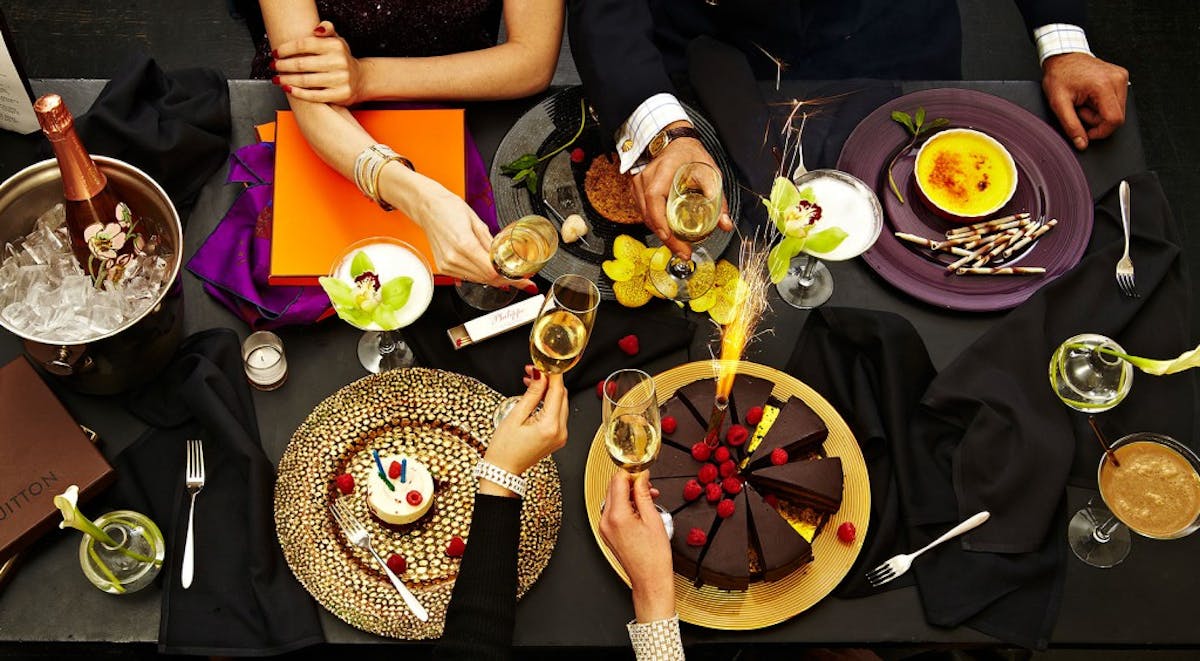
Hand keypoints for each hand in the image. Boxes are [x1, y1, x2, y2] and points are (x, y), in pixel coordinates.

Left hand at [272, 21, 366, 104]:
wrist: (360, 79)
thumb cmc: (341, 58)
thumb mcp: (336, 40)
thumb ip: (327, 29)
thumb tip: (317, 29)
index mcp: (335, 45)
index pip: (304, 45)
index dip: (286, 49)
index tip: (276, 53)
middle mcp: (339, 62)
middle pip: (302, 64)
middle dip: (283, 66)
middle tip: (274, 66)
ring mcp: (340, 79)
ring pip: (305, 80)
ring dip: (287, 80)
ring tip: (278, 79)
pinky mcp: (340, 94)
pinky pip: (314, 96)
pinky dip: (298, 93)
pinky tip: (289, 89)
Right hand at [386, 166, 534, 288]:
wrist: (426, 207)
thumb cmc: (448, 208)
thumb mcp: (477, 222)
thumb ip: (491, 243)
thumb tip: (505, 257)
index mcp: (464, 245)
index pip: (492, 271)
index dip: (511, 278)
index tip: (524, 281)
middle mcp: (454, 258)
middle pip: (486, 279)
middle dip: (505, 280)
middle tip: (521, 280)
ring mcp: (447, 264)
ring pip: (477, 280)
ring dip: (493, 279)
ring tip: (507, 275)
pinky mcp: (444, 267)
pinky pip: (467, 276)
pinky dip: (480, 275)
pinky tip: (488, 271)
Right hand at [483, 367, 568, 477]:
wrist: (503, 470)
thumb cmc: (504, 449)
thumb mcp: (516, 416)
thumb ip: (532, 394)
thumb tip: (540, 375)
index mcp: (550, 425)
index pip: (557, 391)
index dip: (551, 374)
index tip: (543, 365)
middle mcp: (560, 431)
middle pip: (562, 396)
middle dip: (549, 381)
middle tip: (532, 372)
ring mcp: (561, 436)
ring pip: (561, 404)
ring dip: (549, 391)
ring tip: (531, 384)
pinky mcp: (558, 438)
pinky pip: (558, 414)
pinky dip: (549, 404)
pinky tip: (536, 399)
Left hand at [599, 470, 674, 622]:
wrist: (650, 580)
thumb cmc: (654, 557)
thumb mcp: (653, 519)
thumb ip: (644, 493)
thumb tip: (641, 476)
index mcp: (616, 516)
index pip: (617, 481)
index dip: (631, 472)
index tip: (643, 471)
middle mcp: (606, 521)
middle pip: (613, 488)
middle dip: (631, 483)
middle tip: (648, 485)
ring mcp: (605, 528)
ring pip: (613, 499)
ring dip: (629, 494)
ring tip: (648, 499)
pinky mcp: (607, 534)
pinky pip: (614, 512)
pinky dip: (626, 506)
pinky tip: (640, 510)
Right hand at [633, 122, 732, 259]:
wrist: (675, 142)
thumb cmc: (691, 155)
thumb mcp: (710, 174)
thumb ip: (718, 200)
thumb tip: (725, 225)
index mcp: (663, 171)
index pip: (654, 198)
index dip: (660, 221)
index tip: (671, 238)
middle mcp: (646, 178)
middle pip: (649, 213)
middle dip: (665, 236)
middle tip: (683, 252)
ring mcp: (638, 184)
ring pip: (645, 215)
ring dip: (661, 232)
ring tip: (679, 246)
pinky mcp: (637, 190)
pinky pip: (644, 212)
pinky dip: (656, 224)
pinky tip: (669, 233)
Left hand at [1042, 52, 1128, 150]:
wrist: (1063, 56)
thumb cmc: (1059, 75)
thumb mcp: (1058, 103)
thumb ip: (1070, 125)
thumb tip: (1081, 143)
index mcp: (1103, 85)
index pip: (1114, 120)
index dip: (1100, 132)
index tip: (1086, 131)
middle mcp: (1117, 79)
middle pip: (1117, 117)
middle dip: (1097, 120)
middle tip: (1080, 109)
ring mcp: (1121, 77)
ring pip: (1118, 110)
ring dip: (1100, 113)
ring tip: (1084, 101)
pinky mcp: (1121, 77)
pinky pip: (1117, 101)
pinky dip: (1103, 104)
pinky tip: (1091, 97)